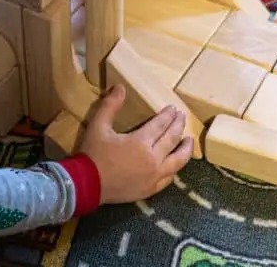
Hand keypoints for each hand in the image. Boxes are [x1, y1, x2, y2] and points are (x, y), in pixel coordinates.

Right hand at [77, 85, 193, 204]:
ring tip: (189, 140)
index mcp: (141, 142)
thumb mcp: (98, 126)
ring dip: (185, 148)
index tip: (173, 108)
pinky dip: (175, 168)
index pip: (161, 124)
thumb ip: (110, 105)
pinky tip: (175, 163)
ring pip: (178, 161)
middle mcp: (153, 159)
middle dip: (179, 125)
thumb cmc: (93, 154)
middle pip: (172, 139)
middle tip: (182, 116)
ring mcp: (154, 176)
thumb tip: (120, 87)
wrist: (87, 185)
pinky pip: (170, 177)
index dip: (168, 115)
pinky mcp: (151, 189)